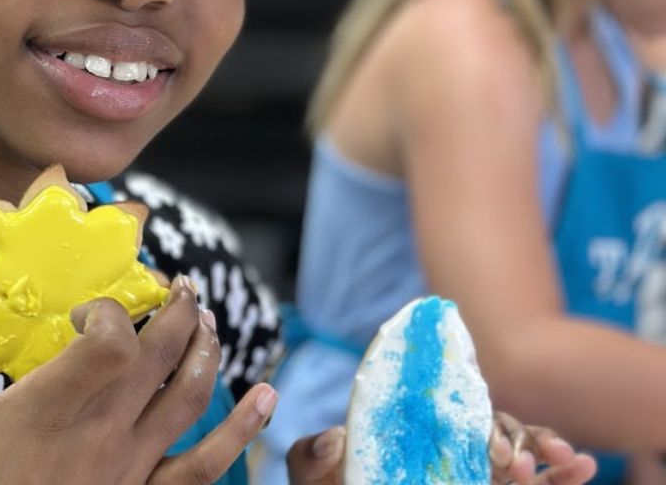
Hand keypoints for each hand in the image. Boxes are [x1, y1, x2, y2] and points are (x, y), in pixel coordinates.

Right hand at [0, 276, 279, 484]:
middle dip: (177, 309)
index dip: (110, 311)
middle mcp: (102, 431)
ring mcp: (132, 465)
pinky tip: (265, 396)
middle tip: (179, 285)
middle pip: (160, 355)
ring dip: (206, 348)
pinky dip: (242, 427)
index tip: (89, 311)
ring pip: (190, 395)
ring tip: (207, 317)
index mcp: (52, 407)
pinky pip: (207, 461)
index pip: (110, 341)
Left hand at [286, 412, 597, 483]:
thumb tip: (335, 439)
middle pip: (499, 436)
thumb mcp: (312, 467)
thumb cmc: (329, 483)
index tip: (499, 438)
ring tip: (562, 464)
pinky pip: (529, 483)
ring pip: (523, 460)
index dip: (484, 418)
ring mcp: (471, 473)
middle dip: (523, 442)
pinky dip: (556, 476)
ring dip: (546, 459)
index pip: (458, 414)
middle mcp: (449, 450)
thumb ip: (311, 453)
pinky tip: (579, 470)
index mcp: (414, 432)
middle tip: (520, 463)